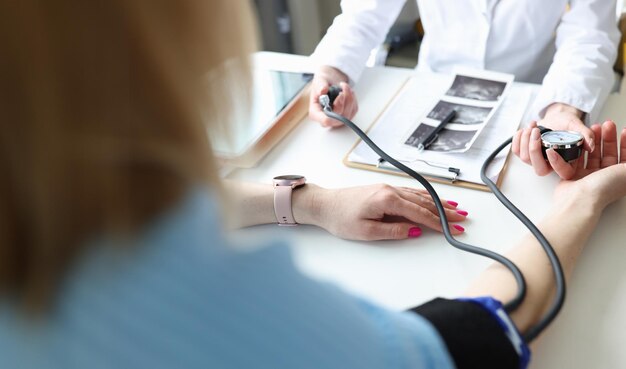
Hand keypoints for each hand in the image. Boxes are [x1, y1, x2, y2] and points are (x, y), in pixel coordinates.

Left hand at [294, 184, 467, 240]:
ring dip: (439, 203)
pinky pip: (411, 192)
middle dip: (445, 212)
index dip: (439, 223)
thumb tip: (414, 231)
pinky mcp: (384, 189)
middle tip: (463, 221)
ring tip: (457, 209)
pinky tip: (434, 200)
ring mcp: (388, 188)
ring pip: (419, 196)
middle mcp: (391, 190)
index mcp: (387, 200)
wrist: (324, 204)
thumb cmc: (340, 218)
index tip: (454, 230)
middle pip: (424, 203)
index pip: (420, 214)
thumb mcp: (366, 231)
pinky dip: (425, 197)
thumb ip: (393, 231)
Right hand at [308, 65, 357, 127]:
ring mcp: (337, 119)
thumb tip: (323, 91)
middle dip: (344, 101)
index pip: (325, 120)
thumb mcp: (319, 81)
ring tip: (344, 85)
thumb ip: (319, 86)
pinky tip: (347, 92)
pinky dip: (352, 99)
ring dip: (349, 97)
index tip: (339, 96)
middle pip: (339, 118)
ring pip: (348, 114)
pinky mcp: (347, 116)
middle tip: (343, 86)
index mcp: (316, 113)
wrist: (330, 83)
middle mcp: (327, 119)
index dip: (333, 113)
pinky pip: (353, 110)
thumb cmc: (322, 84)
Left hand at [512, 103, 593, 178]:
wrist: (556, 118)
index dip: (555, 163)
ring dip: (525, 140)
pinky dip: (517, 139)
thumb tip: (591, 145)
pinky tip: (524, 130)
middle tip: (536, 131)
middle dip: (534, 149)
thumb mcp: (577, 126)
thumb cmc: (566, 124)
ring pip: (525, 159)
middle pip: (539, 169)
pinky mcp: (525, 153)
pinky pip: (516, 152)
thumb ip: (585, 134)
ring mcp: (536, 160)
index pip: (562, 171)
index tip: (550, 149)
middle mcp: (550, 164)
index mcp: (566, 162)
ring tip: (533, 125)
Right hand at [553, 121, 625, 210]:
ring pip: (594, 154)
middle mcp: (607, 178)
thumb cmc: (604, 188)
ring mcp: (591, 177)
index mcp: (621, 178)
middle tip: (606, 125)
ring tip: (592, 129)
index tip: (623, 130)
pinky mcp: (575, 176)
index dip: (625, 143)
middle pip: (609, 154)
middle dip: (608, 138)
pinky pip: (578, 159)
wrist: (580, 199)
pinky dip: (579, 149)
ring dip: (594, 141)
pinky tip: (580, 141)